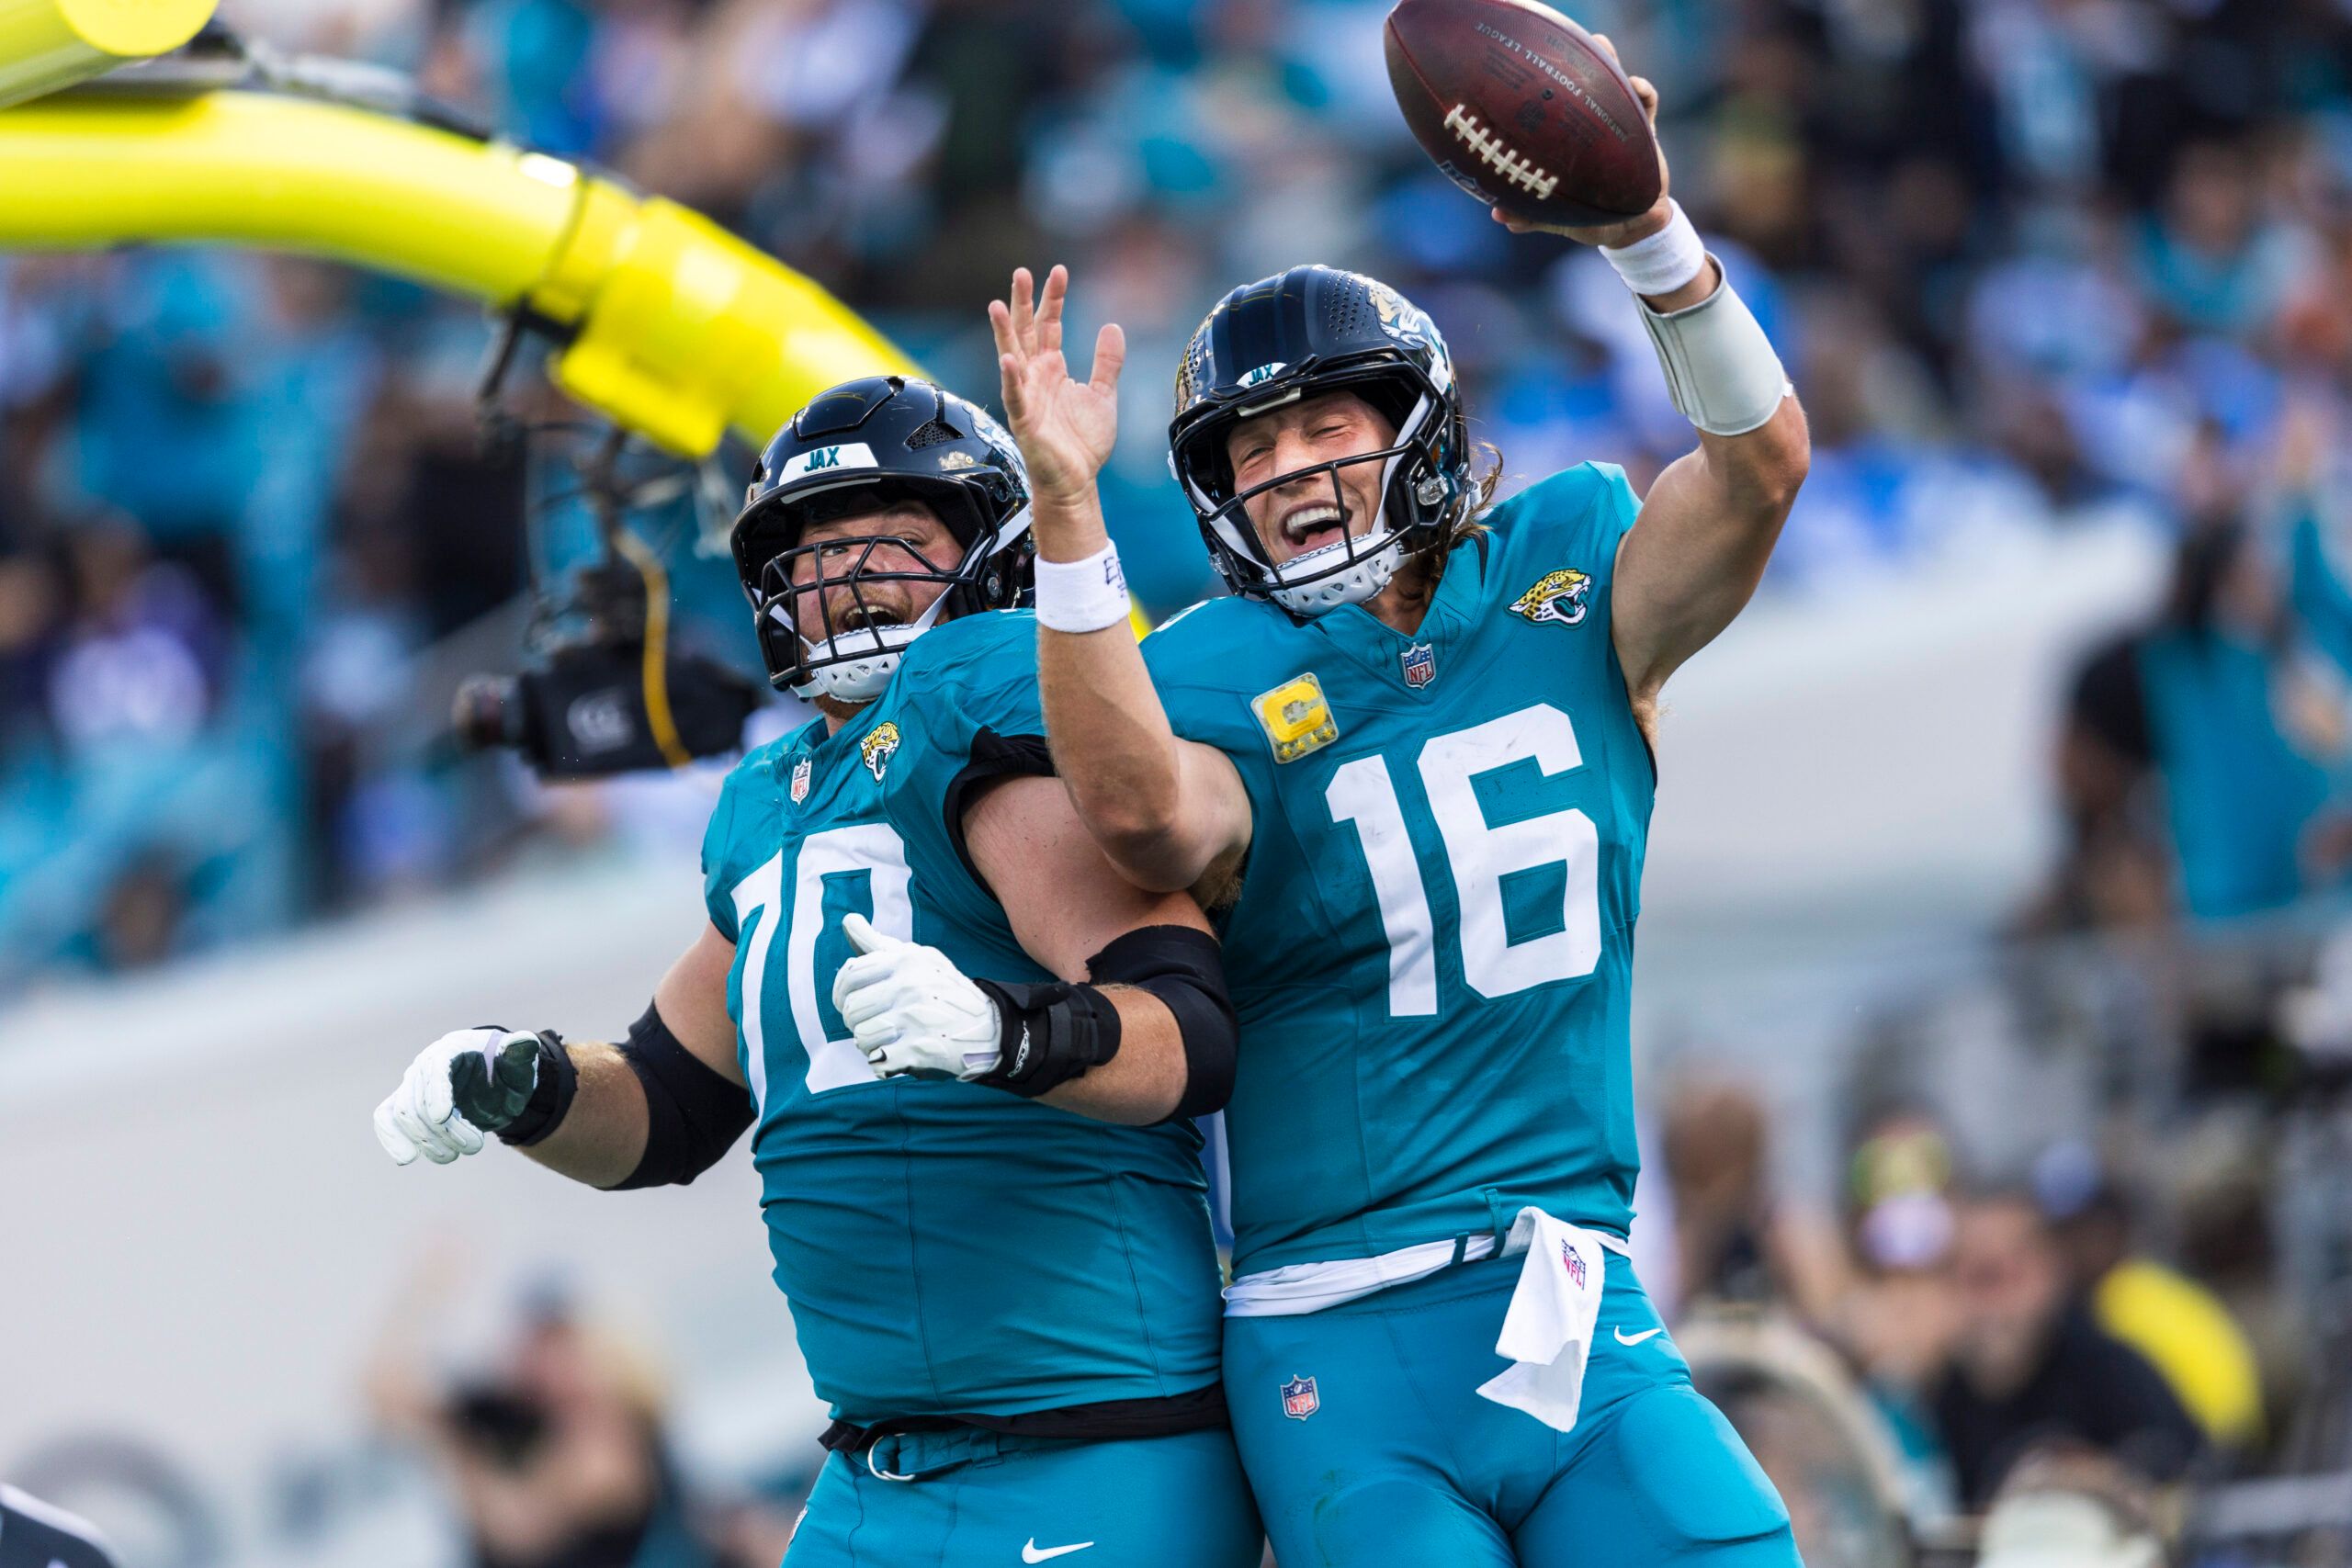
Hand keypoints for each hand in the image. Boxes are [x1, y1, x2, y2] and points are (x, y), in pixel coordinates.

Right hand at [374, 1026, 539, 1165]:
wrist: (496, 1081)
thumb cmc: (508, 1068)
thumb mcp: (520, 1062)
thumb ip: (520, 1053)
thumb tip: (524, 1041)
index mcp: (451, 1049)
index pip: (435, 1068)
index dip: (436, 1092)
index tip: (443, 1117)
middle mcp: (425, 1066)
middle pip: (418, 1098)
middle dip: (442, 1129)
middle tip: (475, 1147)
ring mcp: (413, 1087)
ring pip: (403, 1115)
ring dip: (426, 1142)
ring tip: (453, 1156)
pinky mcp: (407, 1106)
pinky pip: (386, 1120)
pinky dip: (392, 1138)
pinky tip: (405, 1158)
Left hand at [832, 914, 1003, 1080]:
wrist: (991, 1030)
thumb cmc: (947, 993)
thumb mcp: (920, 960)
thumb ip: (880, 945)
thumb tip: (848, 920)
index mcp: (907, 959)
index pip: (850, 974)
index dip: (842, 993)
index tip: (850, 1003)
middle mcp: (909, 984)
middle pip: (851, 1009)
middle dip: (859, 1022)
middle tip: (881, 1025)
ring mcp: (914, 1017)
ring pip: (860, 1036)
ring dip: (871, 1044)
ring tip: (892, 1040)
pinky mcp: (919, 1048)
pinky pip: (876, 1060)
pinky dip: (883, 1064)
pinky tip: (899, 1057)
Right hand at [990, 265, 1125, 509]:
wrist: (1077, 481)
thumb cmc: (1083, 442)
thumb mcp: (1103, 395)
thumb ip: (1107, 361)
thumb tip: (1112, 325)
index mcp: (1053, 368)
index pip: (1050, 325)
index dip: (1054, 299)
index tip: (1058, 271)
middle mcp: (1036, 377)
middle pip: (1026, 332)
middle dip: (1023, 303)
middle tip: (1021, 272)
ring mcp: (1027, 397)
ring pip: (1012, 357)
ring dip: (1004, 333)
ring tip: (998, 306)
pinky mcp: (1024, 421)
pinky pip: (1015, 397)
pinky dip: (1011, 379)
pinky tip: (1008, 360)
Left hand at [1490, 34, 1669, 249]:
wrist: (1634, 228)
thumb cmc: (1592, 220)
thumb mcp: (1560, 217)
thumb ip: (1533, 216)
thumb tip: (1499, 214)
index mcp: (1569, 146)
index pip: (1554, 111)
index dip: (1541, 91)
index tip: (1525, 73)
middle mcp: (1591, 130)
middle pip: (1582, 88)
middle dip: (1573, 64)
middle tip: (1561, 45)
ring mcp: (1618, 127)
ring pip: (1613, 85)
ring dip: (1609, 62)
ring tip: (1601, 47)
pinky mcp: (1646, 132)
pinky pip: (1647, 103)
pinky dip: (1644, 91)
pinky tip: (1637, 87)